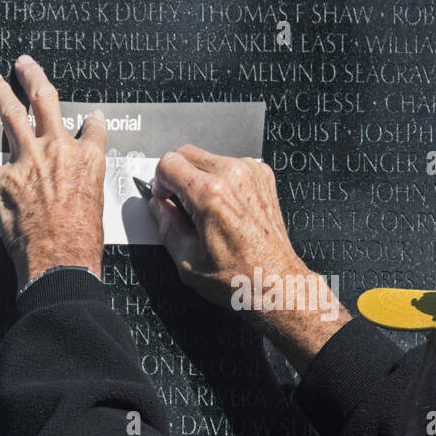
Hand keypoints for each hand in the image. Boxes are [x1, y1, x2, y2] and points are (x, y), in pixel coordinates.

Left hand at [0, 55, 106, 288]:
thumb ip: (88, 184)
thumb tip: (82, 186)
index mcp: (87, 159)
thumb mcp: (97, 204)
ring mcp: (28, 163)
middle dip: (33, 78)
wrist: (63, 259)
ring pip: (11, 116)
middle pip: (45, 102)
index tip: (90, 115)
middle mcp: (57, 151)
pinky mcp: (2, 183)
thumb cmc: (82, 240)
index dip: (91, 120)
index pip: (92, 130)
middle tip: (23, 64)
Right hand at [148, 145, 349, 371]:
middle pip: (186, 153)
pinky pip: (230, 166)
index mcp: (211, 195)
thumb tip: (159, 208)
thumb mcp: (188, 262)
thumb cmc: (241, 277)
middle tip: (180, 204)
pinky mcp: (263, 176)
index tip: (164, 198)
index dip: (159, 182)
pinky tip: (225, 207)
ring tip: (206, 211)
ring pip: (208, 158)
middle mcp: (233, 176)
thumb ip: (167, 227)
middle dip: (177, 176)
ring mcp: (251, 173)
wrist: (277, 282)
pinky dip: (222, 180)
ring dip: (200, 177)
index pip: (168, 163)